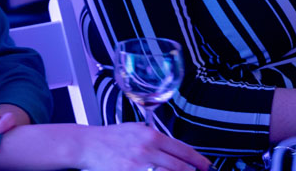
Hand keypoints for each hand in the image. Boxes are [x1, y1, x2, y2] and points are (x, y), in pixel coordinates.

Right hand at [74, 123, 211, 170]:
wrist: (89, 145)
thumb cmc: (111, 137)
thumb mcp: (137, 129)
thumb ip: (156, 137)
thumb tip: (174, 148)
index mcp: (151, 136)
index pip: (182, 149)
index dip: (197, 159)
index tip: (206, 165)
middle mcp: (146, 150)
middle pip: (178, 166)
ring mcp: (138, 166)